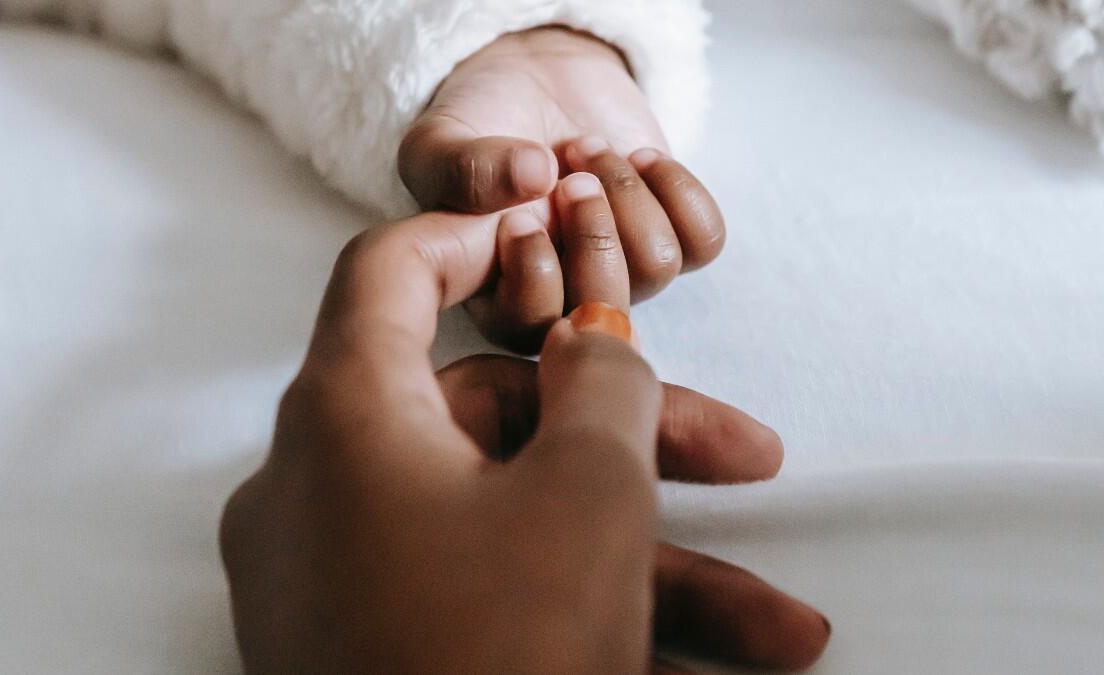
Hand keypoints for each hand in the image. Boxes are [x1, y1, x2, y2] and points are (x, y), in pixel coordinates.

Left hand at [219, 209, 829, 671]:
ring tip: (779, 633)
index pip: (388, 274)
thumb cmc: (502, 654)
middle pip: (494, 421)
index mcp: (344, 421)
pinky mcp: (373, 651)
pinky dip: (585, 615)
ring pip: (511, 526)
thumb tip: (595, 340)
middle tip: (752, 462)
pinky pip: (486, 598)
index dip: (475, 234)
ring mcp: (344, 582)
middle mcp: (324, 493)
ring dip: (648, 566)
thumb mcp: (588, 498)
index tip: (551, 228)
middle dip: (638, 445)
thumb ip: (603, 386)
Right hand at [398, 27, 724, 350]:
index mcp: (499, 298)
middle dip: (593, 233)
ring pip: (658, 268)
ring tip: (590, 149)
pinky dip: (678, 188)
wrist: (534, 77)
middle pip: (606, 310)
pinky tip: (640, 158)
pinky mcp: (671, 235)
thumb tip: (534, 178)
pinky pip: (705, 240)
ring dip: (629, 194)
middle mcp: (567, 298)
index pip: (531, 330)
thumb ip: (463, 168)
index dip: (536, 274)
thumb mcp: (441, 142)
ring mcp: (623, 271)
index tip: (519, 215)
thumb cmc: (479, 124)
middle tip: (569, 175)